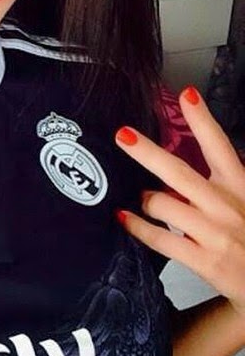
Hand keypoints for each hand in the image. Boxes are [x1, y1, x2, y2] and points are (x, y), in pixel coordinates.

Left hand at [115, 86, 244, 320]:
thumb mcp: (244, 202)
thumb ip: (217, 187)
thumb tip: (171, 176)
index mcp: (241, 187)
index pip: (220, 147)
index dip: (203, 120)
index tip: (187, 94)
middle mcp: (226, 206)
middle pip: (179, 173)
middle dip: (148, 153)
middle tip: (123, 134)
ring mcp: (215, 234)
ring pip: (162, 205)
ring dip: (146, 200)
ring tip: (143, 200)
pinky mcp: (205, 261)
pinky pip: (159, 239)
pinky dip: (137, 227)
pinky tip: (124, 218)